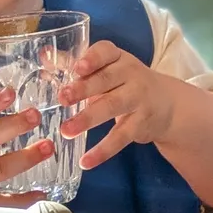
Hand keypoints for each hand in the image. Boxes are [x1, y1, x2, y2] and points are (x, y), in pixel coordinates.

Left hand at [59, 41, 177, 169]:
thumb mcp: (108, 69)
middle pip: (106, 79)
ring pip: (112, 106)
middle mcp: (131, 74)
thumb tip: (44, 55)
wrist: (167, 104)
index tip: (77, 68)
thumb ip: (76, 64)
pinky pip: (121, 137)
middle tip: (62, 98)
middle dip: (84, 88)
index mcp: (118, 58)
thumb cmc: (126, 83)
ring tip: (66, 131)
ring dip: (88, 118)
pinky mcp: (141, 123)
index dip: (93, 58)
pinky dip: (103, 150)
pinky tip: (86, 161)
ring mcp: (138, 99)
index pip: (106, 52)